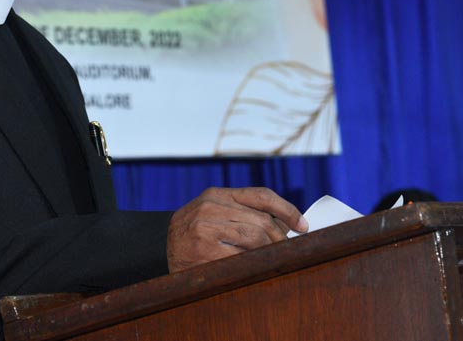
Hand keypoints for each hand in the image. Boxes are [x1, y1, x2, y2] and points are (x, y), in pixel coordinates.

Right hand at [166, 186, 306, 272]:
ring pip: (255, 238)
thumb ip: (242, 212)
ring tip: (271, 260)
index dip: (286, 209)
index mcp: (216, 194)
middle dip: (281, 239)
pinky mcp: (203, 250)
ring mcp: (204, 228)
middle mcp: (209, 206)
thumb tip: (286, 224)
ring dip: (269, 252)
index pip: (260, 195)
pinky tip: (254, 267)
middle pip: (262, 220)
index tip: (302, 224)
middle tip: (288, 252)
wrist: (160, 251)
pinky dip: (253, 263)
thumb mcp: (213, 214)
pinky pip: (241, 257)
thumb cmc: (194, 234)